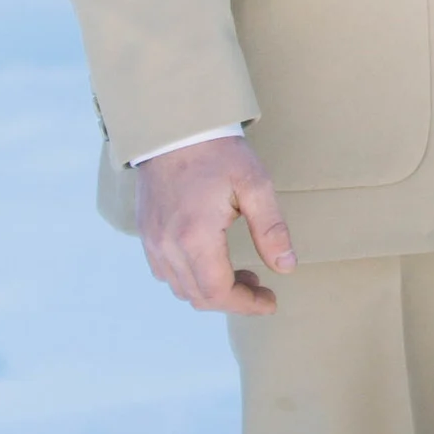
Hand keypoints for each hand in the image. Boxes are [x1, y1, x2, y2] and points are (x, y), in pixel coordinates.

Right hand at [136, 131, 297, 314]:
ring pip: (180, 288)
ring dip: (211, 291)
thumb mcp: (255, 185)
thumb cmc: (218, 153)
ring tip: (242, 275)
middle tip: (261, 287)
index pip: (218, 292)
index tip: (270, 302)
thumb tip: (287, 267)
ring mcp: (152, 241)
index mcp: (195, 237)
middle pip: (198, 296)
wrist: (174, 127)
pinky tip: (211, 262)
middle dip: (233, 300)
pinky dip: (190, 278)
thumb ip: (271, 229)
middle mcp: (167, 246)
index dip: (246, 305)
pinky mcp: (146, 233)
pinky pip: (165, 272)